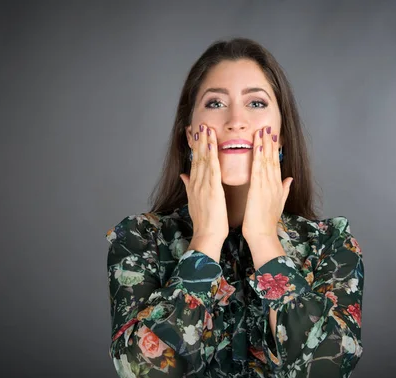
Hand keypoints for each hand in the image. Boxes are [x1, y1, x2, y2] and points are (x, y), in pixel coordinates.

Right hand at [179, 124, 228, 242]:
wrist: (207, 236)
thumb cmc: (205, 222)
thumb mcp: (194, 202)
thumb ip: (189, 186)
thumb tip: (183, 175)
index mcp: (194, 185)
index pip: (194, 162)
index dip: (195, 147)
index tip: (195, 133)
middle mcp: (196, 182)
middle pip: (197, 157)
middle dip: (198, 140)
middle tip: (199, 124)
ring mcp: (203, 185)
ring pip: (203, 159)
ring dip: (204, 142)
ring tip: (205, 127)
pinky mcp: (211, 189)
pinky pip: (212, 168)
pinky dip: (211, 154)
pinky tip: (212, 143)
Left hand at [242, 126, 292, 239]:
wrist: (263, 234)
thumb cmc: (266, 222)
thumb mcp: (278, 203)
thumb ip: (284, 190)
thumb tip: (290, 179)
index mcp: (277, 186)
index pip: (275, 163)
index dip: (274, 149)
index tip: (272, 136)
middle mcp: (274, 183)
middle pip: (272, 158)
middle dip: (270, 142)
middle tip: (268, 126)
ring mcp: (267, 185)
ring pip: (266, 160)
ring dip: (264, 143)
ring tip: (263, 129)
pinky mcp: (258, 188)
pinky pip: (258, 168)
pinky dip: (258, 155)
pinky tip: (257, 144)